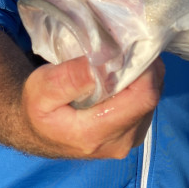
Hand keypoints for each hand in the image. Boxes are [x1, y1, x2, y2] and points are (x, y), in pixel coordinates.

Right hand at [22, 56, 164, 159]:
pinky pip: (146, 104)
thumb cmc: (36, 107)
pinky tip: (122, 76)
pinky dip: (140, 85)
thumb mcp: (42, 87)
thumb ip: (70, 77)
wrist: (36, 130)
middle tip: (127, 46)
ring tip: (122, 60)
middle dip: (145, 68)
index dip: (145, 68)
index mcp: (97, 133)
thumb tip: (102, 61)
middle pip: (151, 97)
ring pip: (152, 99)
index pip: (144, 97)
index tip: (132, 45)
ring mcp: (129, 140)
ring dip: (143, 75)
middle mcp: (120, 142)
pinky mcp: (132, 134)